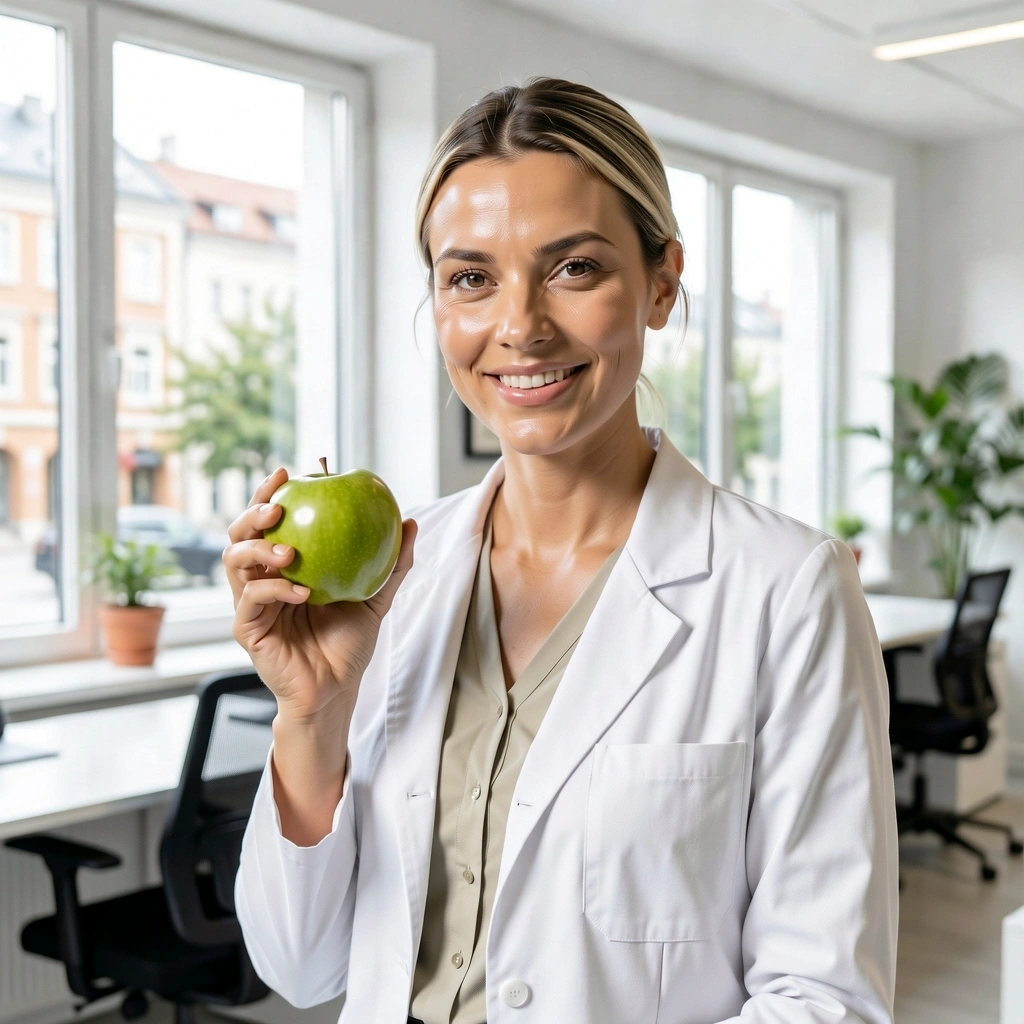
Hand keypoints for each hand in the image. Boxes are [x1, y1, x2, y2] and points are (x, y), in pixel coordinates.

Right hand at [224, 467, 416, 726]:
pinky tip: (301, 590)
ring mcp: (250, 604)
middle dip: (253, 513)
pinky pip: (251, 599)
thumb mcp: (376, 598)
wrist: (337, 689)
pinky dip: (275, 590)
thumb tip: (410, 522)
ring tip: (290, 549)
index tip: (287, 473)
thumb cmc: (349, 642)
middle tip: (279, 506)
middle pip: (240, 534)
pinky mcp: (247, 629)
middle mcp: (261, 579)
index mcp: (283, 566)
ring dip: (258, 548)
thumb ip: (392, 563)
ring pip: (234, 561)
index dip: (269, 494)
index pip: (268, 523)